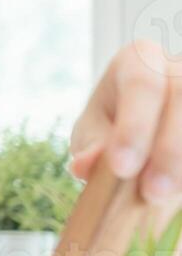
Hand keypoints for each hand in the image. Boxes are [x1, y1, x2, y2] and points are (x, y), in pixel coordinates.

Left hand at [70, 39, 181, 202]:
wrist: (145, 130)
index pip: (144, 85)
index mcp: (139, 59)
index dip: (135, 127)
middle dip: (170, 150)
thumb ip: (91, 147)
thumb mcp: (93, 133)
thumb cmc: (114, 126)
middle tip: (153, 193)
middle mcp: (180, 67)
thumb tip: (84, 166)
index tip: (121, 168)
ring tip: (168, 197)